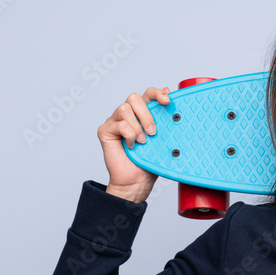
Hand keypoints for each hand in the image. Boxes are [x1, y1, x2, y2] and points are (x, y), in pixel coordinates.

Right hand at [97, 87, 170, 201]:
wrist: (137, 181)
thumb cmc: (150, 161)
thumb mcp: (164, 139)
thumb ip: (166, 118)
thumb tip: (170, 95)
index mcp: (143, 113)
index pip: (148, 94)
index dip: (157, 93)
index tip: (167, 101)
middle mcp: (128, 115)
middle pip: (134, 97)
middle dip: (146, 114)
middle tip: (153, 132)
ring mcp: (115, 121)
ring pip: (124, 109)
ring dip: (137, 126)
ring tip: (143, 142)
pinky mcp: (105, 131)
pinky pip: (118, 124)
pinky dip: (128, 135)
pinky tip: (132, 146)